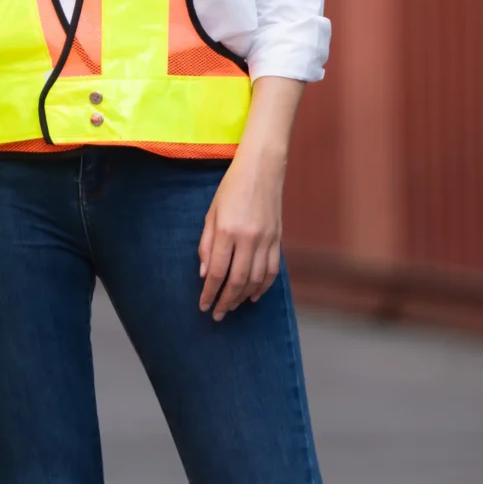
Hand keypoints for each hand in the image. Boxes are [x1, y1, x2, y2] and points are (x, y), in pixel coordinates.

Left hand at [197, 144, 286, 319]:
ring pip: (256, 280)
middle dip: (226, 301)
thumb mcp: (211, 212)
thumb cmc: (231, 188)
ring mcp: (266, 240)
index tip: (204, 306)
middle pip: (237, 281)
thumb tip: (205, 274)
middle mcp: (248, 239)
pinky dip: (263, 287)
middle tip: (217, 314)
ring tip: (232, 306)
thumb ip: (207, 243)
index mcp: (227, 231)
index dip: (209, 292)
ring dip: (243, 297)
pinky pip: (272, 271)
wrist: (262, 169)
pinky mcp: (278, 240)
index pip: (217, 272)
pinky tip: (254, 296)